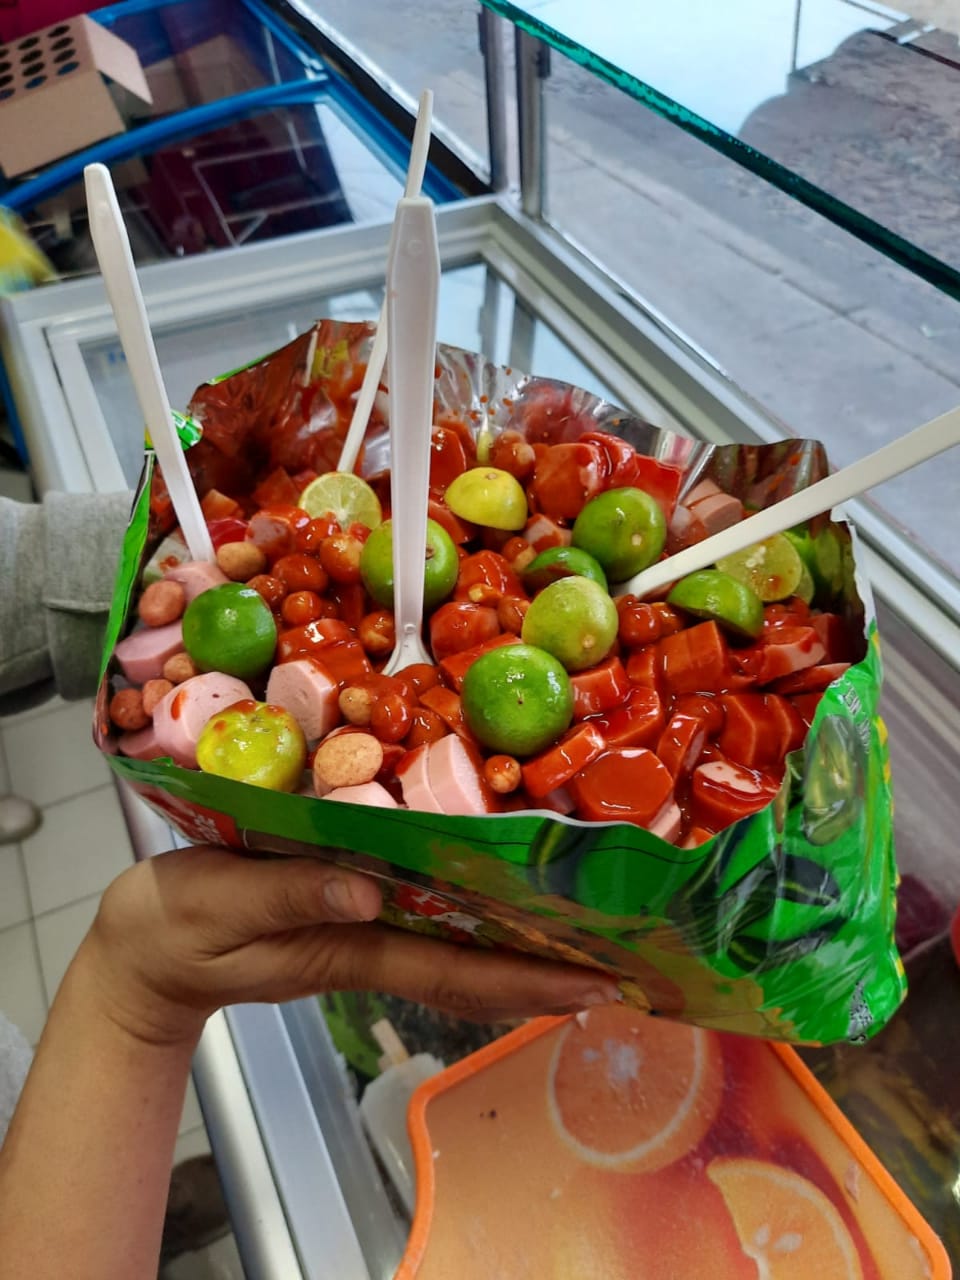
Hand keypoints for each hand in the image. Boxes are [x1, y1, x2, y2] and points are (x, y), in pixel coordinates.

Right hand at [81, 846, 620, 1046]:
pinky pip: (429, 924)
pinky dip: (478, 923)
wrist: (143, 948)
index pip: (457, 971)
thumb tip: (369, 890)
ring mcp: (362, 931)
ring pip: (461, 950)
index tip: (597, 982)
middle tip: (629, 966)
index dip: (529, 980)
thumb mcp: (222, 907)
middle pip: (477, 970)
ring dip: (526, 951)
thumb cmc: (176, 926)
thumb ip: (292, 894)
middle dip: (552, 974)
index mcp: (349, 946)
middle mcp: (371, 941)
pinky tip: (505, 905)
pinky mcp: (348, 913)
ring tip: (592, 941)